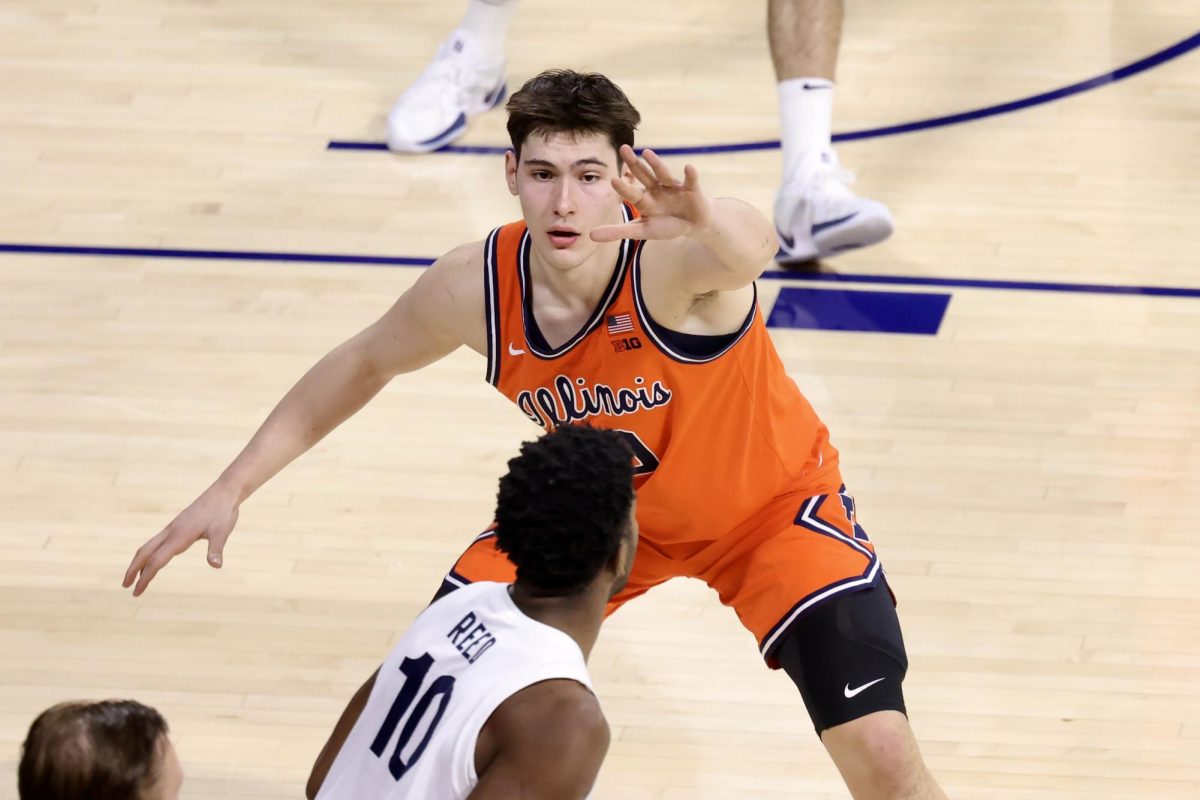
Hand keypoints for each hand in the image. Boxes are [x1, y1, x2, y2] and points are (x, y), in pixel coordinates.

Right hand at [123, 483, 239, 595]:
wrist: (223, 492)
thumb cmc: (223, 512)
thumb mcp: (222, 532)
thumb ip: (216, 549)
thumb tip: (216, 566)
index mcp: (179, 536)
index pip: (156, 561)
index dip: (145, 577)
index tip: (136, 592)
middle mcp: (171, 531)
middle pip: (145, 552)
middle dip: (133, 570)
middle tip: (125, 586)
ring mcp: (173, 527)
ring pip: (149, 546)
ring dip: (140, 562)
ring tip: (135, 577)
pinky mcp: (178, 525)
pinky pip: (158, 541)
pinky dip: (150, 553)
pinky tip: (155, 559)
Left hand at [591, 145, 713, 242]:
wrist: (693, 224)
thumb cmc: (666, 225)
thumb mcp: (642, 231)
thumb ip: (618, 232)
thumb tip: (590, 236)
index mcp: (644, 200)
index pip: (631, 193)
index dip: (623, 188)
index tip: (612, 179)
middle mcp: (656, 189)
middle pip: (644, 175)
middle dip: (634, 163)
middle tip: (623, 149)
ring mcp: (674, 187)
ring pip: (663, 174)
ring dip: (656, 164)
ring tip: (647, 153)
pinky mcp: (692, 189)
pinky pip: (691, 181)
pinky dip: (690, 175)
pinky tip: (688, 168)